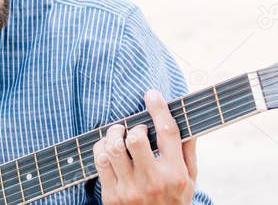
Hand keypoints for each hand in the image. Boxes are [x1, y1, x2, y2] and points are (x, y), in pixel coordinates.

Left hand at [93, 89, 196, 204]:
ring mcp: (130, 189)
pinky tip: (107, 150)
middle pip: (136, 139)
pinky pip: (99, 162)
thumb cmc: (174, 202)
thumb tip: (188, 124)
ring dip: (112, 135)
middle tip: (132, 128)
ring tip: (117, 135)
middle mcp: (153, 181)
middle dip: (131, 127)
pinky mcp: (112, 197)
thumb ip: (187, 153)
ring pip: (113, 149)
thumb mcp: (189, 181)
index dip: (159, 109)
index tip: (151, 94)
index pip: (168, 133)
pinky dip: (101, 149)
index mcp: (175, 174)